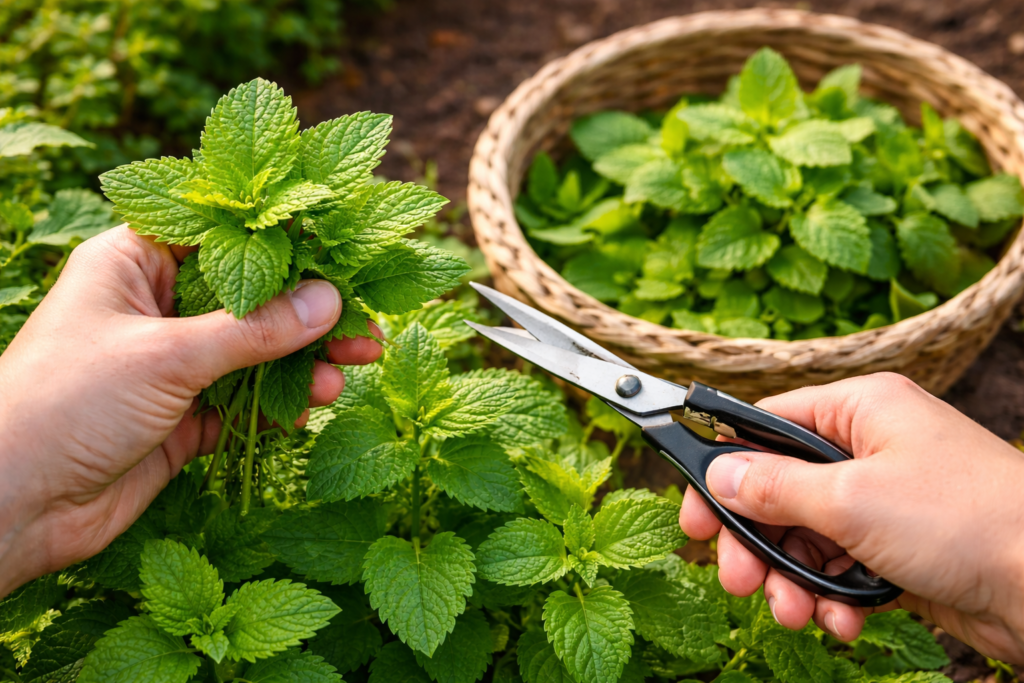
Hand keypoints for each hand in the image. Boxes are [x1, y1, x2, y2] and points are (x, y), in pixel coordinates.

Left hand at [0, 226, 381, 596]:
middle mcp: (156, 308)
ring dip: (304, 361)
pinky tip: (312, 409)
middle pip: (250, 297)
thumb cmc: (64, 403)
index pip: (223, 234)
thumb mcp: (166, 356)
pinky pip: (244, 403)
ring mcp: (171, 365)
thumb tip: (330, 300)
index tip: (343, 246)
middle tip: (366, 321)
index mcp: (135, 263)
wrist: (9, 507)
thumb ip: (254, 331)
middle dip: (309, 312)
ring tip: (355, 368)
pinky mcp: (182, 417)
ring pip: (255, 353)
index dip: (284, 239)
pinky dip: (279, 405)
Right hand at [679, 372, 1023, 663]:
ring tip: (796, 612)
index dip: (723, 473)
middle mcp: (870, 448)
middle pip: (778, 490)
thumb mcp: (851, 500)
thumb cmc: (966, 520)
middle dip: (757, 542)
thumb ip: (773, 487)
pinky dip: (832, 597)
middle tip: (738, 580)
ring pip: (806, 536)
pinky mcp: (899, 549)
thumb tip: (718, 475)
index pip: (765, 427)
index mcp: (860, 410)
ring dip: (792, 579)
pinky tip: (842, 622)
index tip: (694, 517)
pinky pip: (840, 567)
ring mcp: (886, 500)